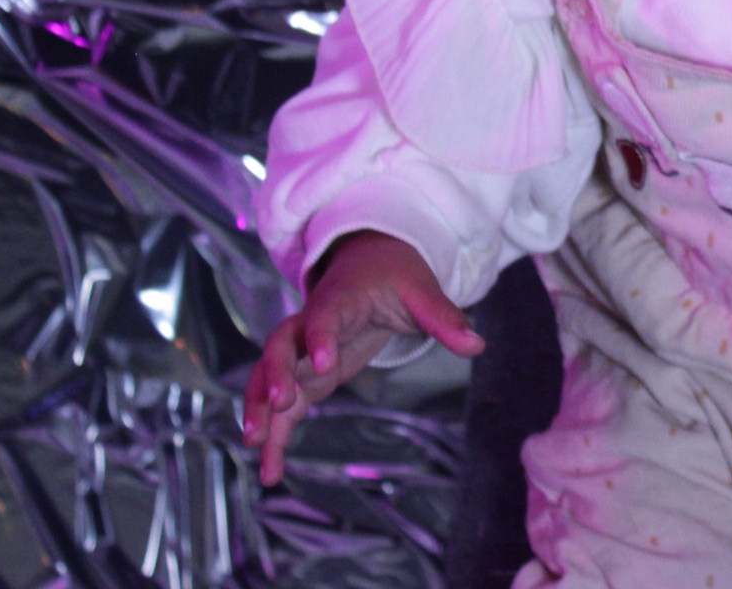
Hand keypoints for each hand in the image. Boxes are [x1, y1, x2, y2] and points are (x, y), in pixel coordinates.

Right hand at [241, 231, 482, 485]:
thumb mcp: (421, 290)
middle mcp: (310, 323)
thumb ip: (444, 317)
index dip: (321, 339)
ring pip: (270, 376)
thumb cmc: (393, 274)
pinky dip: (273, 434)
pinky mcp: (305, 375)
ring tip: (255, 447)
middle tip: (279, 404)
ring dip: (259, 409)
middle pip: (281, 344)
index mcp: (340, 299)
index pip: (324, 316)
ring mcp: (302, 351)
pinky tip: (270, 471)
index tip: (325, 367)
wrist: (368, 261)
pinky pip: (282, 404)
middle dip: (275, 374)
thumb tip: (476, 345)